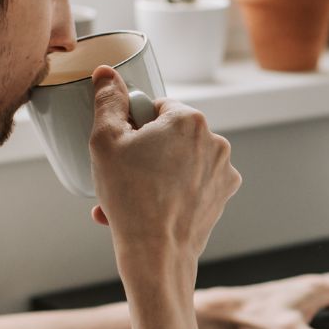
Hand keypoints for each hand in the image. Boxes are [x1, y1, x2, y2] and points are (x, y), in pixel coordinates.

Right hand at [88, 66, 240, 272]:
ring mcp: (223, 170)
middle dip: (143, 153)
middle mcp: (215, 140)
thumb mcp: (106, 141)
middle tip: (121, 176)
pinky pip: (191, 183)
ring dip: (152, 175)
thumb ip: (108, 101)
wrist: (156, 254)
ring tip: (128, 199)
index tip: (122, 149)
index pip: (154, 108)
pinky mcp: (222, 195)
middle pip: (168, 135)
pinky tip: (148, 210)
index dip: (132, 127)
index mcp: (190, 119)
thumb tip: (106, 74)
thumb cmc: (130, 197)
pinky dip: (170, 192)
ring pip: (178, 161)